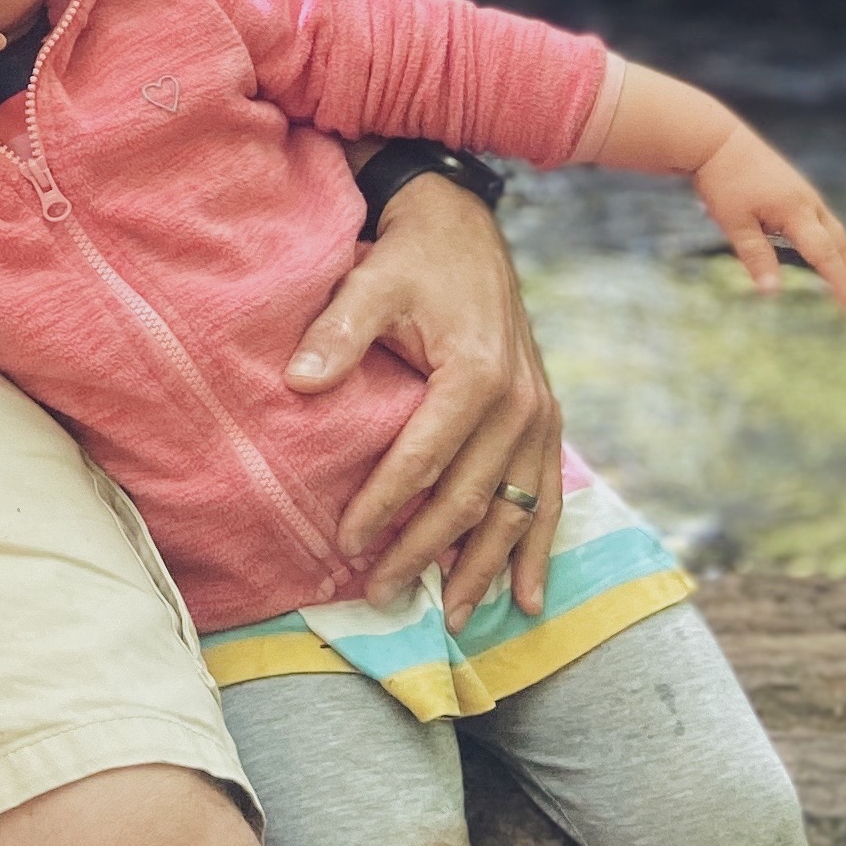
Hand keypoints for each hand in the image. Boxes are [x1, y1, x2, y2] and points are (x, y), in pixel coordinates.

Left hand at [286, 173, 564, 623]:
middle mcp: (517, 403)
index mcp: (474, 376)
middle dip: (424, 552)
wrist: (463, 227)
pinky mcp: (546, 419)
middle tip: (381, 594)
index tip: (347, 546)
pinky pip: (547, 495)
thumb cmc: (410, 259)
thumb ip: (337, 333)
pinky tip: (527, 596)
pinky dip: (536, 547)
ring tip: (455, 618)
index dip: (384, 507)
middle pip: (468, 498)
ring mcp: (539, 415)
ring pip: (514, 509)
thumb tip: (298, 383)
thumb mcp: (370, 283)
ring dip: (484, 568)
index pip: (422, 461)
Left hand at [693, 127, 845, 312]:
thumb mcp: (733, 222)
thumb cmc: (722, 181)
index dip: (840, 282)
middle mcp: (808, 204)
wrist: (717, 140)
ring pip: (836, 233)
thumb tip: (771, 292)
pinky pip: (825, 223)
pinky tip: (833, 257)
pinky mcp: (798, 192)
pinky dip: (835, 244)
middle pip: (841, 245)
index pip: (825, 255)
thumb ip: (754, 256)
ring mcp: (806, 196)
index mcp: (796, 212)